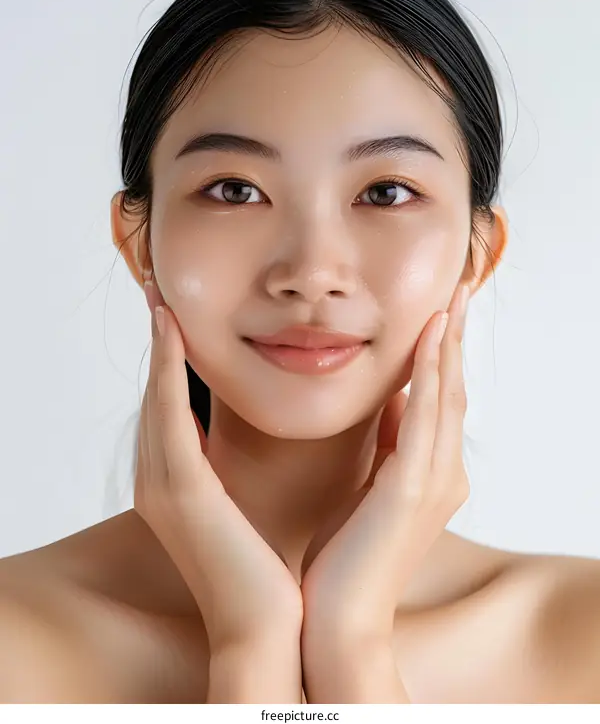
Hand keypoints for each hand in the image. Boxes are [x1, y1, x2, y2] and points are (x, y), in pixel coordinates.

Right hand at [135, 278, 302, 652]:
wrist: (264, 627)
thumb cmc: (264, 568)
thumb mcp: (244, 506)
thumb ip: (236, 469)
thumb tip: (264, 431)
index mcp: (173, 487)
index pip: (167, 413)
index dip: (168, 367)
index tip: (175, 324)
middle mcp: (156, 482)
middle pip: (154, 399)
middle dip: (156, 350)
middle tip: (161, 300)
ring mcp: (161, 486)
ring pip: (155, 398)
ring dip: (157, 348)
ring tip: (161, 303)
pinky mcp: (180, 490)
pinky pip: (168, 416)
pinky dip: (167, 371)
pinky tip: (172, 333)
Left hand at [300, 282, 470, 643]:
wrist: (336, 621)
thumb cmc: (343, 558)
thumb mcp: (367, 488)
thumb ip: (385, 446)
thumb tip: (387, 399)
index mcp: (429, 475)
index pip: (439, 402)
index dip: (443, 355)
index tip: (440, 313)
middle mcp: (443, 474)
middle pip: (452, 391)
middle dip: (455, 338)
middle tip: (459, 290)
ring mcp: (433, 482)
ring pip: (446, 397)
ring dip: (449, 344)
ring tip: (453, 299)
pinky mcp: (412, 489)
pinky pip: (424, 418)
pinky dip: (430, 375)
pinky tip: (431, 338)